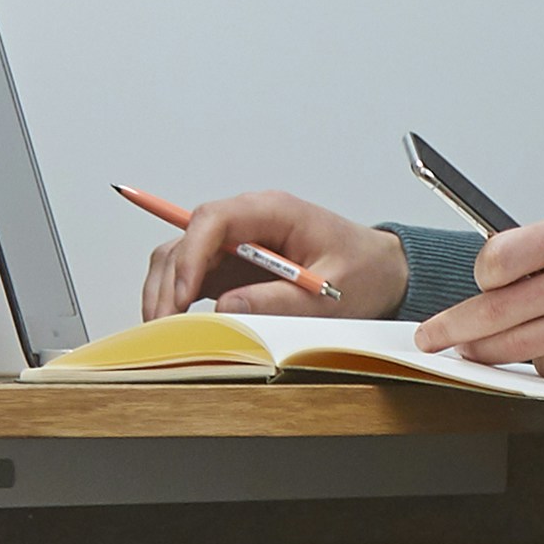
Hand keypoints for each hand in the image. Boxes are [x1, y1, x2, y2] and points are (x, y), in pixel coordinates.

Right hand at [143, 190, 399, 320]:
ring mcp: (236, 242)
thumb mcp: (328, 292)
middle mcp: (247, 220)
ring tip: (163, 332)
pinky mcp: (232, 265)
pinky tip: (176, 326)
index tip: (182, 295)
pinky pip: (193, 276)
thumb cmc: (362, 270)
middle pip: (186, 240)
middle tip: (162, 326)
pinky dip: (177, 299)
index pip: (212, 220)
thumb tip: (226, 308)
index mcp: (272, 211)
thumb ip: (279, 300)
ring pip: (180, 256)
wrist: (381, 270)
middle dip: (168, 282)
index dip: (190, 256)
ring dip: (165, 291)